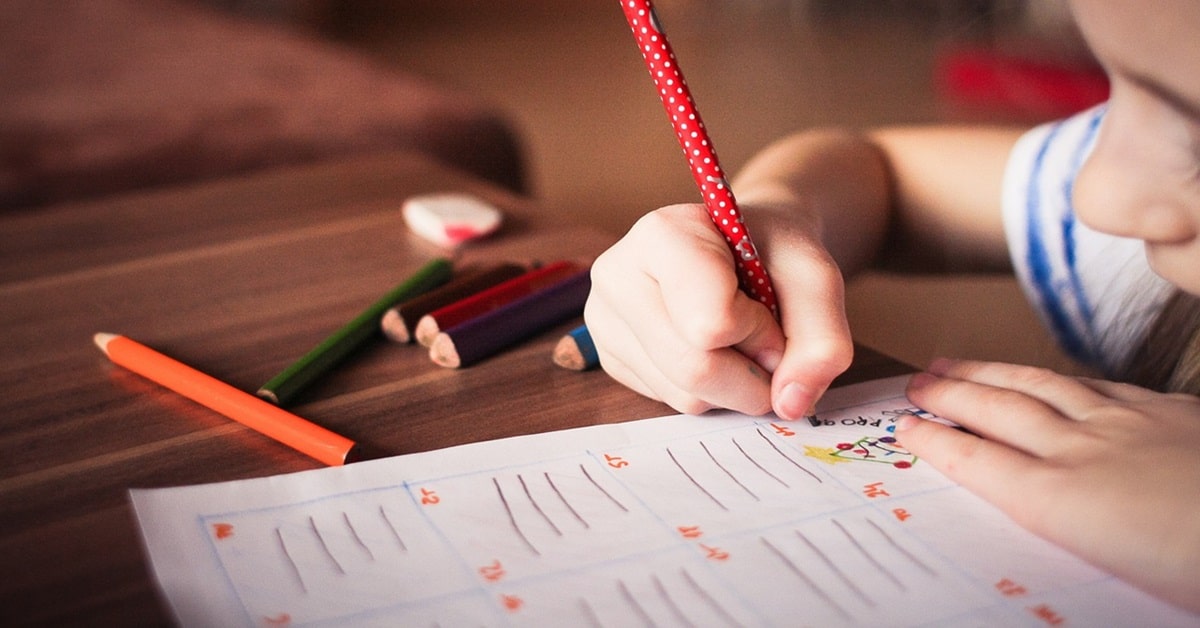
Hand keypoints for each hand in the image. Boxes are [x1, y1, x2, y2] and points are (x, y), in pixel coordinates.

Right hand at [584, 203, 851, 418]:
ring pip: (684, 395)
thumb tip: (791, 404)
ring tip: (737, 340)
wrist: (742, 248)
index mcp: (660, 235)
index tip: (769, 308)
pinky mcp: (610, 358)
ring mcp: (605, 320)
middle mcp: (617, 275)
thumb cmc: (772, 253)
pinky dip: (709, 391)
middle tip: (768, 343)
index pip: (711, 323)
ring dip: (733, 386)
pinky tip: (711, 350)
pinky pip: (669, 402)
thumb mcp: (815, 277)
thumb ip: (822, 338)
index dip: (760, 332)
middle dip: (751, 374)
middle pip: (694, 369)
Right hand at [896, 358, 1199, 611]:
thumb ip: (1066, 533)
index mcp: (1063, 502)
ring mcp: (1128, 424)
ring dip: (991, 374)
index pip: (980, 462)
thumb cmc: (1196, 566)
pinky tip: (1052, 377)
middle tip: (916, 381)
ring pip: (1042, 387)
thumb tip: (1034, 515)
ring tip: (957, 363)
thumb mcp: (1117, 576)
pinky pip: (1097, 384)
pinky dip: (1060, 378)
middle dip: (951, 395)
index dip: (937, 441)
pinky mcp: (1170, 412)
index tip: (905, 428)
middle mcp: (1084, 453)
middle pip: (1000, 412)